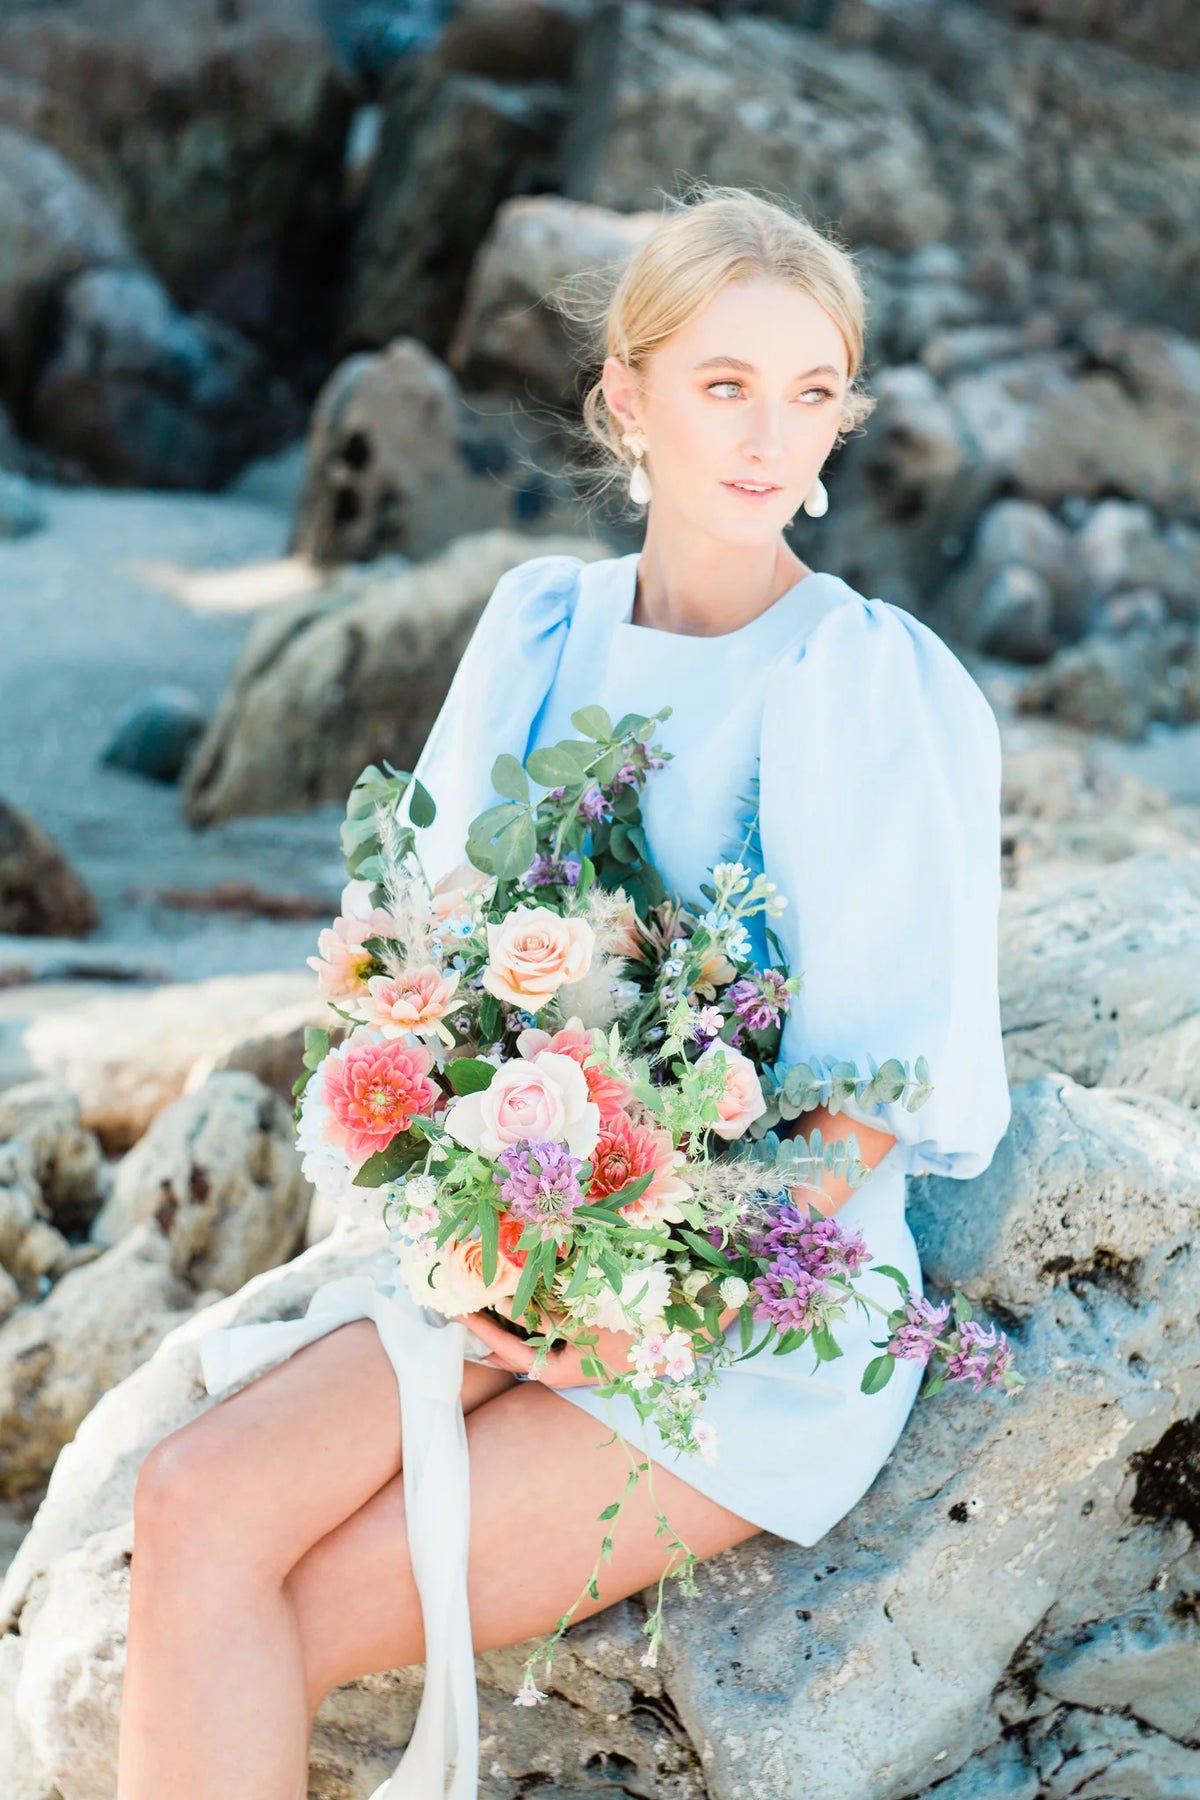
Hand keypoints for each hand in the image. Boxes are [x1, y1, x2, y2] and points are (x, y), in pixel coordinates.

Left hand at [453, 1296, 633, 1388]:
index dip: (481, 1328)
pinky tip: (520, 1311)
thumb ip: (543, 1315)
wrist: (669, 1342)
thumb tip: (507, 1303)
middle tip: (462, 1313)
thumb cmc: (623, 1334)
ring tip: (481, 1311)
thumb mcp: (580, 1322)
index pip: (505, 1349)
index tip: (457, 1312)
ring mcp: (567, 1364)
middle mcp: (556, 1372)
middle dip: (488, 1334)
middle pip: (511, 1354)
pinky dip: (529, 1325)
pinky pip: (544, 1340)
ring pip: (526, 1347)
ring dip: (506, 1329)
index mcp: (552, 1372)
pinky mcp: (578, 1353)